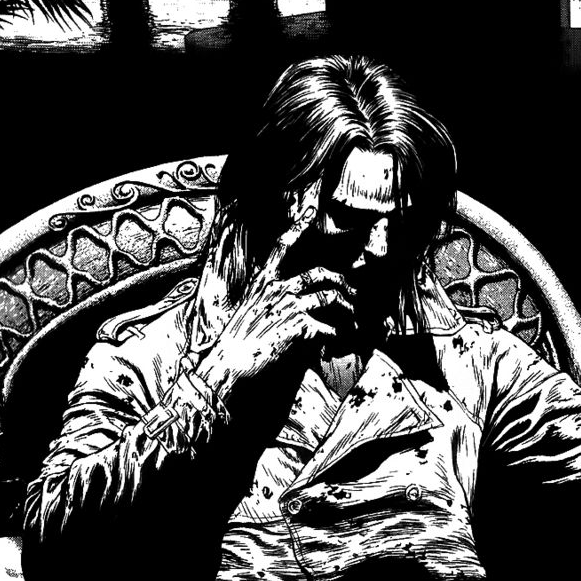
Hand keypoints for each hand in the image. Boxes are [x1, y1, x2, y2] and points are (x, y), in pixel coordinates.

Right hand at [200, 195, 356, 393]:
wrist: (227, 372)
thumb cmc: (236, 350)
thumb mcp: (249, 316)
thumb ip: (271, 306)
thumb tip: (295, 312)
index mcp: (262, 284)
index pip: (281, 247)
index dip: (297, 227)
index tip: (310, 208)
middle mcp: (276, 289)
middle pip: (322, 274)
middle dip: (343, 285)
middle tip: (353, 298)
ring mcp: (289, 306)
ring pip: (333, 298)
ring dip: (347, 314)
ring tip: (349, 328)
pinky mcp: (301, 326)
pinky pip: (334, 328)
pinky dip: (338, 339)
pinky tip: (332, 350)